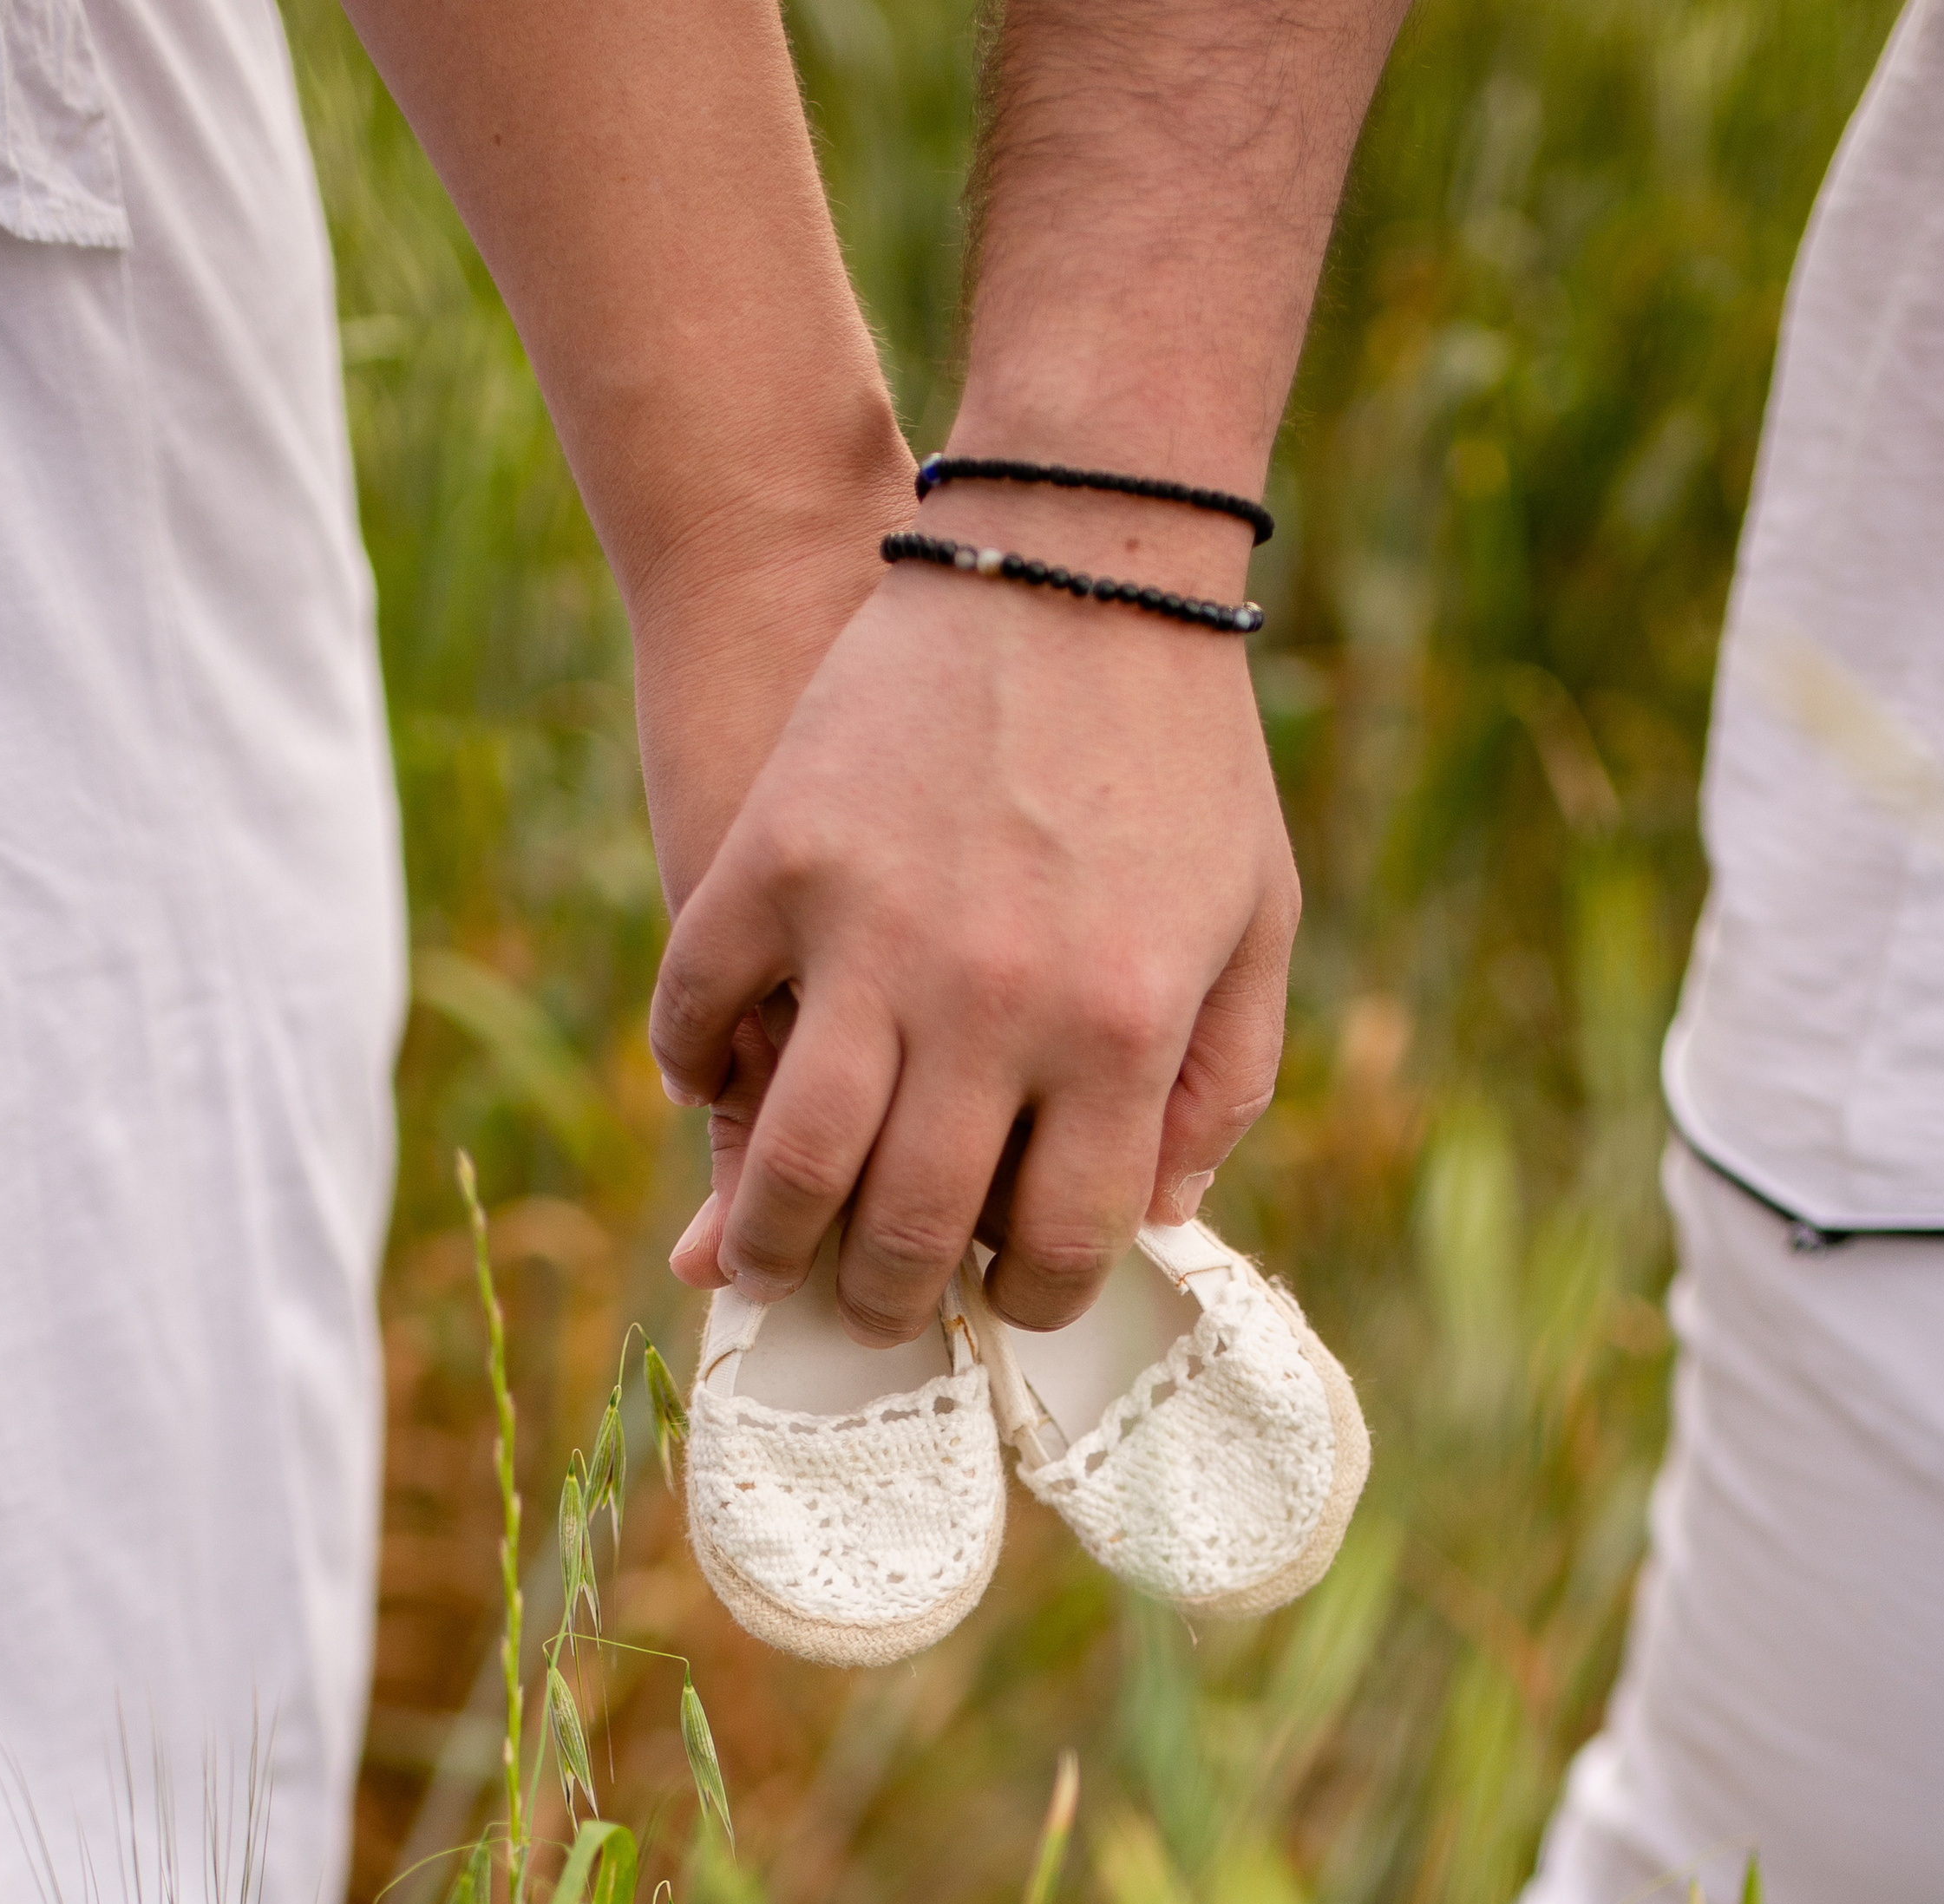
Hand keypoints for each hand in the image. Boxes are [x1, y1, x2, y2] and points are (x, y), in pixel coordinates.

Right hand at [650, 534, 1297, 1334]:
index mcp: (1119, 1032)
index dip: (1031, 1297)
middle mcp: (993, 1005)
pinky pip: (698, 1004)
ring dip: (762, 1236)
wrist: (1083, 553)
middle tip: (866, 1310)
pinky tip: (703, 1083)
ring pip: (789, 1156)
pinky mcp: (780, 856)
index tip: (1007, 1294)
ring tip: (755, 1260)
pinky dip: (688, 1061)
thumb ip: (1219, 1083)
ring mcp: (871, 933)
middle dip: (883, 1302)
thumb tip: (1152, 1218)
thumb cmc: (1186, 751)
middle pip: (907, 1229)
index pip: (1058, 1243)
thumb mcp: (1256, 921)